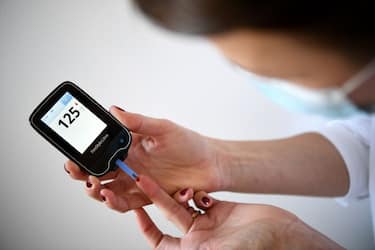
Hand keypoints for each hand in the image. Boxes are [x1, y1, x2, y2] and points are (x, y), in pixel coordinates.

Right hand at [65, 106, 223, 211]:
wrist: (210, 164)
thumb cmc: (190, 143)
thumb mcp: (163, 128)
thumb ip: (138, 122)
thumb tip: (114, 109)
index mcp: (130, 144)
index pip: (100, 148)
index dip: (85, 152)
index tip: (74, 152)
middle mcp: (129, 163)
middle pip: (98, 171)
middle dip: (83, 172)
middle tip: (77, 170)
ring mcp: (136, 181)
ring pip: (107, 189)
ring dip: (96, 190)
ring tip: (94, 185)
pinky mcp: (146, 196)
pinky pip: (124, 203)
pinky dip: (114, 202)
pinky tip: (110, 196)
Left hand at [134, 175, 342, 249]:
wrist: (282, 235)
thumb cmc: (256, 248)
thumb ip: (201, 249)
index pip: (160, 241)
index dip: (146, 228)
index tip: (137, 212)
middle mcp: (199, 237)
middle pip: (171, 215)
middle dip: (158, 198)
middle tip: (144, 181)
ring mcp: (210, 222)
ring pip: (186, 203)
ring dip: (178, 192)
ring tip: (170, 181)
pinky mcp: (221, 209)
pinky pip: (203, 197)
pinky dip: (199, 191)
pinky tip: (199, 188)